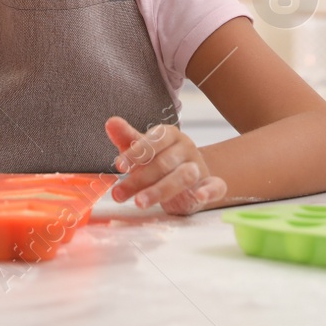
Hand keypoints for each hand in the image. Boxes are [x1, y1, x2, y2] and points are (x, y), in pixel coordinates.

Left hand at [105, 116, 226, 215]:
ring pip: (183, 176)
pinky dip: (209, 191)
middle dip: (139, 179)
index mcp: (170, 135)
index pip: (154, 140)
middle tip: (118, 194)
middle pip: (163, 163)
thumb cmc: (161, 161)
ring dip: (161, 190)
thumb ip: (128, 138)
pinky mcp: (210, 185)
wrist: (190, 178)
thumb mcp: (143, 150)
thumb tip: (110, 122)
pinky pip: (215, 186)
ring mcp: (199, 166)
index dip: (136, 152)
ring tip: (140, 202)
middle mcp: (186, 148)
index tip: (118, 166)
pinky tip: (200, 197)